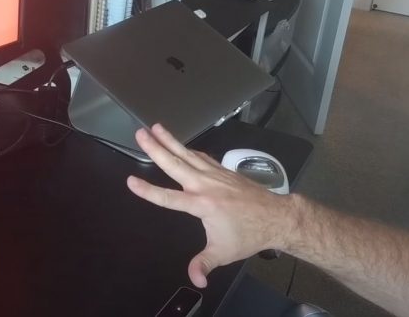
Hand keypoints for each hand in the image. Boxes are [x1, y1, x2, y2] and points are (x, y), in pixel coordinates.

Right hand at [126, 124, 298, 287]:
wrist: (276, 217)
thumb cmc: (249, 235)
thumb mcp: (224, 253)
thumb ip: (204, 264)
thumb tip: (195, 280)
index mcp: (202, 204)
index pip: (168, 197)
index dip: (148, 191)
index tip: (131, 181)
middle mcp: (206, 184)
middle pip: (175, 164)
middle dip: (156, 148)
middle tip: (140, 134)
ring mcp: (215, 174)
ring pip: (187, 154)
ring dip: (170, 140)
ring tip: (154, 127)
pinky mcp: (223, 171)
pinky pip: (201, 156)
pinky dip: (188, 149)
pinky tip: (181, 144)